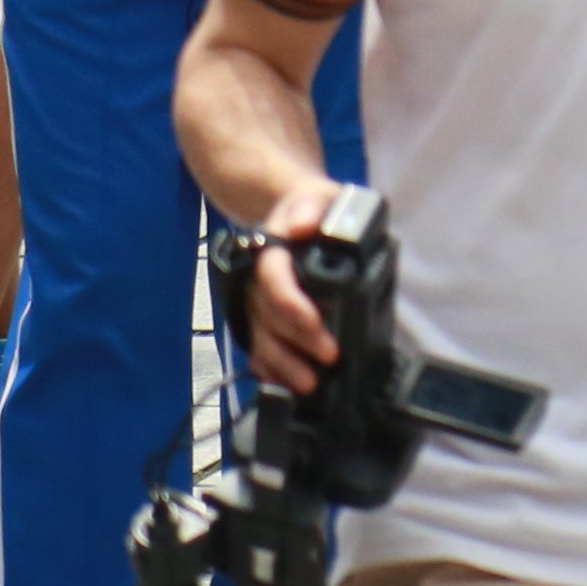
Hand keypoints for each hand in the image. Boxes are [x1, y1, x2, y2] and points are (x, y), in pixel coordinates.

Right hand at [238, 178, 343, 394]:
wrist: (299, 215)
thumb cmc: (316, 210)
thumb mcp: (320, 197)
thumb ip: (312, 206)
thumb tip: (303, 223)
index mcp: (272, 248)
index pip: (272, 276)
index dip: (291, 302)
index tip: (316, 322)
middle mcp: (256, 279)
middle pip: (269, 314)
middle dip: (298, 339)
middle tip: (329, 356)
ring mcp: (256, 304)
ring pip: (261, 338)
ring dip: (283, 365)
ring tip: (309, 384)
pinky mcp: (261, 322)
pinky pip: (258, 351)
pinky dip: (270, 372)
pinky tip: (286, 388)